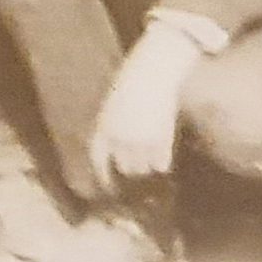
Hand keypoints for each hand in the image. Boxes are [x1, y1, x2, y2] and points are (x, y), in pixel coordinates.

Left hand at [89, 23, 205, 192]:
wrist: (152, 73)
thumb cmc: (131, 86)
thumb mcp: (112, 107)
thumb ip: (111, 130)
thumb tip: (116, 156)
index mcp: (103, 127)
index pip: (98, 159)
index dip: (103, 176)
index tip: (109, 189)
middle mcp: (119, 137)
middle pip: (125, 167)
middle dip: (131, 168)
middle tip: (138, 162)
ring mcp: (140, 139)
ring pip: (143, 168)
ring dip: (146, 166)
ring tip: (151, 153)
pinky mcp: (162, 138)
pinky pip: (162, 163)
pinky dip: (162, 163)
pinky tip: (164, 157)